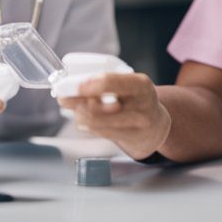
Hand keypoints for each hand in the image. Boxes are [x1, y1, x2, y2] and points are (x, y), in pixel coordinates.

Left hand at [57, 73, 171, 160]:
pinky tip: (86, 120)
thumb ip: (101, 83)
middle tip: (65, 97)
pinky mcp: (131, 139)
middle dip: (76, 103)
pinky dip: (87, 125)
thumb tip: (67, 87)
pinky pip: (100, 132)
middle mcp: (142, 104)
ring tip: (78, 109)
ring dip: (79, 115)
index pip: (110, 82)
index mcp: (141, 84)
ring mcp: (137, 125)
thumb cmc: (135, 100)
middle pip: (97, 107)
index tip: (72, 86)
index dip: (87, 85)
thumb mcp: (126, 85)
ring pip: (95, 121)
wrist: (156, 125)